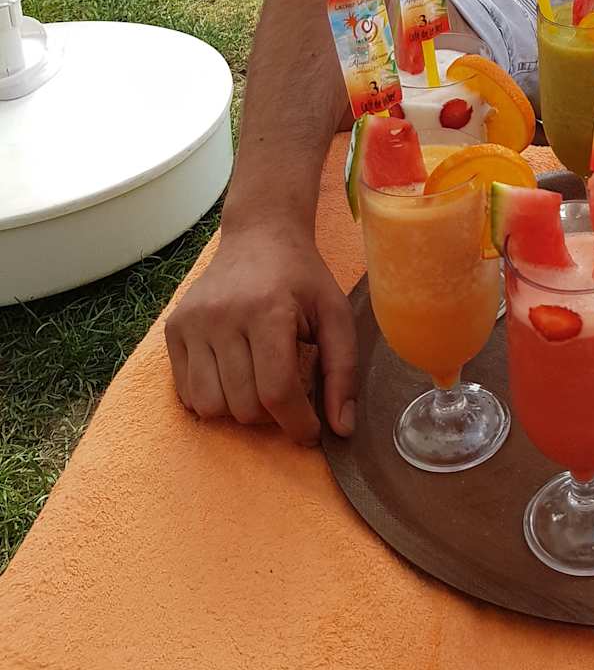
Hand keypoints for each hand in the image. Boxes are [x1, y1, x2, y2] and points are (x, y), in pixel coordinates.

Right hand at [165, 224, 357, 445]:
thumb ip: (343, 370)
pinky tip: (233, 375)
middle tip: (287, 396)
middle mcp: (222, 315)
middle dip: (272, 416)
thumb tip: (342, 429)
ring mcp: (192, 322)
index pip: (277, 391)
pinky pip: (188, 394)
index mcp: (267, 309)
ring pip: (212, 407)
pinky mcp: (173, 328)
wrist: (259, 236)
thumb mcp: (335, 313)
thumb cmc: (302, 279)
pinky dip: (213, 399)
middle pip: (244, 405)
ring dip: (240, 411)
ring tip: (259, 385)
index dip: (297, 423)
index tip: (311, 432)